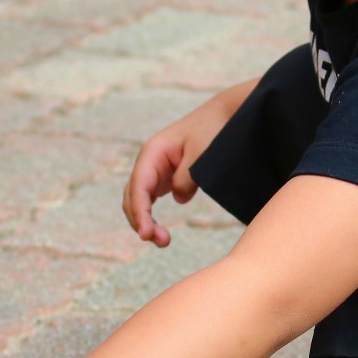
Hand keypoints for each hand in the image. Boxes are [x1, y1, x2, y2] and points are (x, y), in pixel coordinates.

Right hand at [123, 84, 244, 247]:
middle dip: (141, 221)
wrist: (225, 115)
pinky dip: (151, 217)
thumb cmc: (213, 129)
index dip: (140, 212)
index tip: (146, 234)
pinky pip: (150, 201)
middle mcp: (149, 161)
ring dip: (145, 222)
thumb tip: (178, 198)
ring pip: (139, 201)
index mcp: (153, 151)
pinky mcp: (165, 178)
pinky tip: (162, 233)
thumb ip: (188, 176)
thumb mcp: (203, 153)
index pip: (138, 186)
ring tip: (163, 241)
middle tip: (162, 242)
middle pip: (133, 196)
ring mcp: (155, 170)